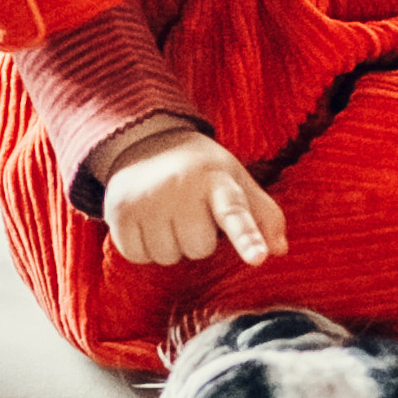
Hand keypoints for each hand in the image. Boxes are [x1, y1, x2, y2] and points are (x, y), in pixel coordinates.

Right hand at [101, 129, 288, 270]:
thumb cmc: (202, 171)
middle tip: (192, 212)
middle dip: (199, 239)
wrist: (146, 140)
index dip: (247, 237)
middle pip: (199, 249)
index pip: (235, 213)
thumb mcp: (238, 182)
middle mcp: (181, 187)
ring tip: (169, 215)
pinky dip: (144, 247)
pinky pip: (138, 256)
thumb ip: (264, 215)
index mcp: (218, 180)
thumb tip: (279, 250)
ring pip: (167, 256)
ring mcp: (146, 199)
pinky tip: (147, 223)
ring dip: (171, 245)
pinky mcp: (118, 211)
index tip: (258, 258)